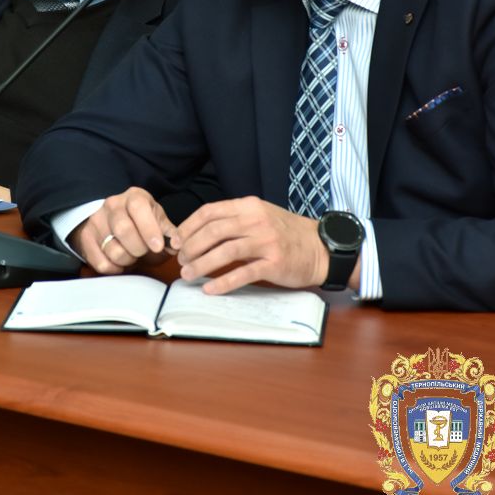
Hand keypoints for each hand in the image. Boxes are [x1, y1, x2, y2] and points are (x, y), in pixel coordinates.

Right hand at [70, 187, 177, 273]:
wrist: (110, 220)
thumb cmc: (140, 222)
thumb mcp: (157, 221)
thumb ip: (170, 233)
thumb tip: (177, 246)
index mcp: (134, 197)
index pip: (139, 208)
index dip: (149, 229)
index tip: (158, 246)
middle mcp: (113, 205)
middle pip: (123, 230)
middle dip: (139, 249)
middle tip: (144, 252)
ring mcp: (96, 221)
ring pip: (113, 250)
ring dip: (127, 260)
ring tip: (131, 256)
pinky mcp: (85, 239)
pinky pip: (101, 263)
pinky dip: (115, 269)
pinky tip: (120, 263)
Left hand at [171, 196, 331, 294]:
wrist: (319, 247)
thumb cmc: (285, 233)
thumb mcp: (259, 216)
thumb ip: (234, 220)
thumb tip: (198, 232)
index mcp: (249, 206)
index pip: (210, 212)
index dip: (188, 226)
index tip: (176, 240)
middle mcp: (256, 220)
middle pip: (214, 231)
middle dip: (191, 246)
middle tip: (180, 260)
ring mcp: (266, 241)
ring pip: (225, 251)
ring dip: (202, 264)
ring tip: (188, 274)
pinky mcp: (274, 263)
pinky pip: (243, 273)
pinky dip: (223, 282)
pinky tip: (210, 288)